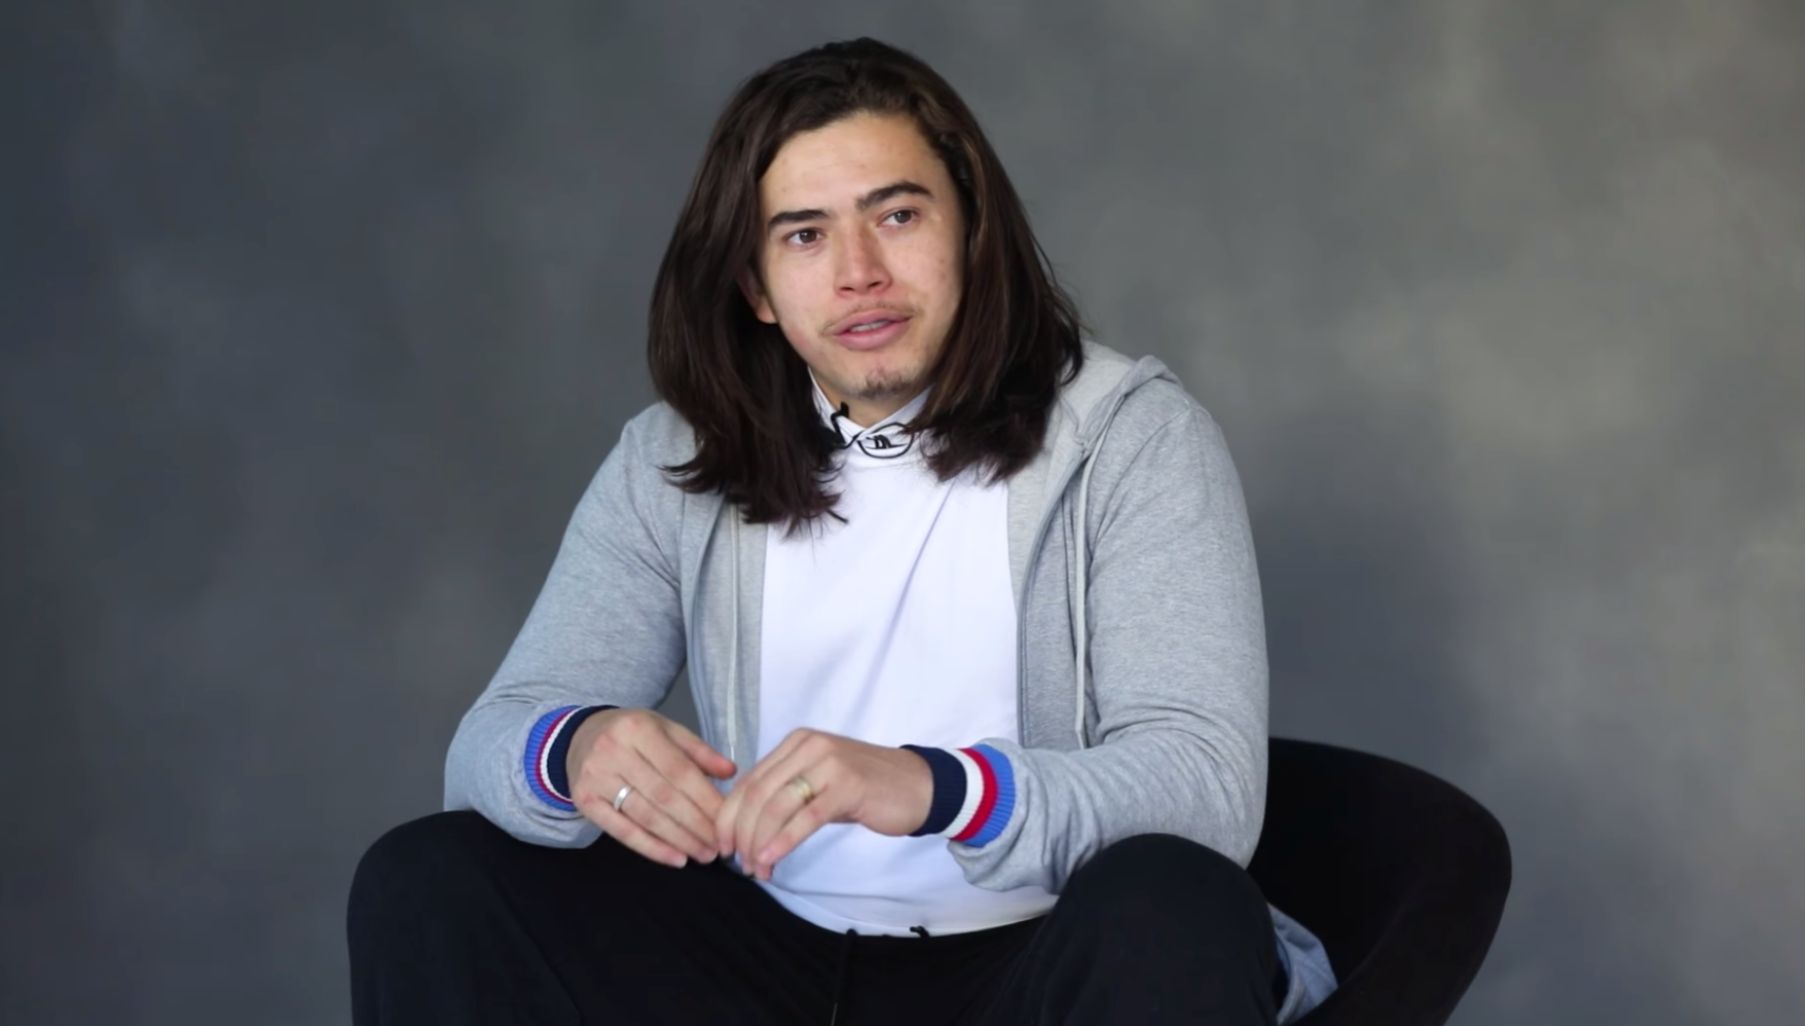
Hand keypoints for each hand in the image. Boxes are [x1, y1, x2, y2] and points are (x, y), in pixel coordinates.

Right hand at [566, 708, 736, 867]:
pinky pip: (621, 830)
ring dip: (678, 840)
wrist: (580, 737)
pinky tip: (674, 858)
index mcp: (639, 729)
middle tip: (719, 846)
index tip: (726, 821)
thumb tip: (731, 772)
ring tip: (703, 854)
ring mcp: (596, 778)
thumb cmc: (632, 735)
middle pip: (663, 796)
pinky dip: (650, 848)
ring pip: (645, 816)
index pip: (679, 771)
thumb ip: (698, 751)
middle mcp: (614, 752)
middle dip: (695, 825)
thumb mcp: (665, 730)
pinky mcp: (584, 801)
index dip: (705, 799)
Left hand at [715, 728, 932, 880]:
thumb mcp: (818, 784)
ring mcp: (829, 763)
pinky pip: (806, 816)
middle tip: (739, 863)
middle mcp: (808, 746)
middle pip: (757, 794)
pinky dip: (783, 840)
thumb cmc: (865, 789)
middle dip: (741, 833)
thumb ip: (785, 795)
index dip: (729, 817)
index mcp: (795, 743)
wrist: (919, 785)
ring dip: (759, 842)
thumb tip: (745, 829)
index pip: (749, 781)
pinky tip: (772, 858)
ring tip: (757, 869)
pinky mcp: (848, 785)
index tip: (723, 847)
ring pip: (776, 805)